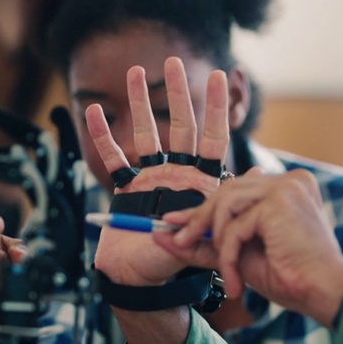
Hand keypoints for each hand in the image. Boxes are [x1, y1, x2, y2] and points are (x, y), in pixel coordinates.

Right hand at [86, 58, 229, 286]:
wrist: (141, 281)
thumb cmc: (174, 267)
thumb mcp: (200, 244)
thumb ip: (216, 216)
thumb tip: (249, 181)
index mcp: (201, 185)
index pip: (213, 140)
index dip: (215, 109)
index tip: (219, 75)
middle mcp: (178, 176)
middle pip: (179, 127)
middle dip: (176, 94)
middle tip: (172, 62)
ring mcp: (151, 179)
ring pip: (145, 135)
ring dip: (139, 104)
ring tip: (134, 71)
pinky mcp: (126, 189)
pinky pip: (113, 160)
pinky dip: (102, 137)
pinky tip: (93, 112)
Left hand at [157, 169, 342, 323]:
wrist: (322, 293)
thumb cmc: (290, 277)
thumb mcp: (240, 257)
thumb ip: (205, 244)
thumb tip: (162, 236)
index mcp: (285, 188)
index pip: (234, 191)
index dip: (201, 209)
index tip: (172, 223)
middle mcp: (288, 180)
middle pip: (226, 191)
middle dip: (197, 220)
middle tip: (177, 242)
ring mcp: (285, 187)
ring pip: (226, 205)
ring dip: (217, 243)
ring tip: (225, 274)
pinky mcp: (279, 201)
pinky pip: (235, 227)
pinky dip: (229, 256)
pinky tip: (236, 281)